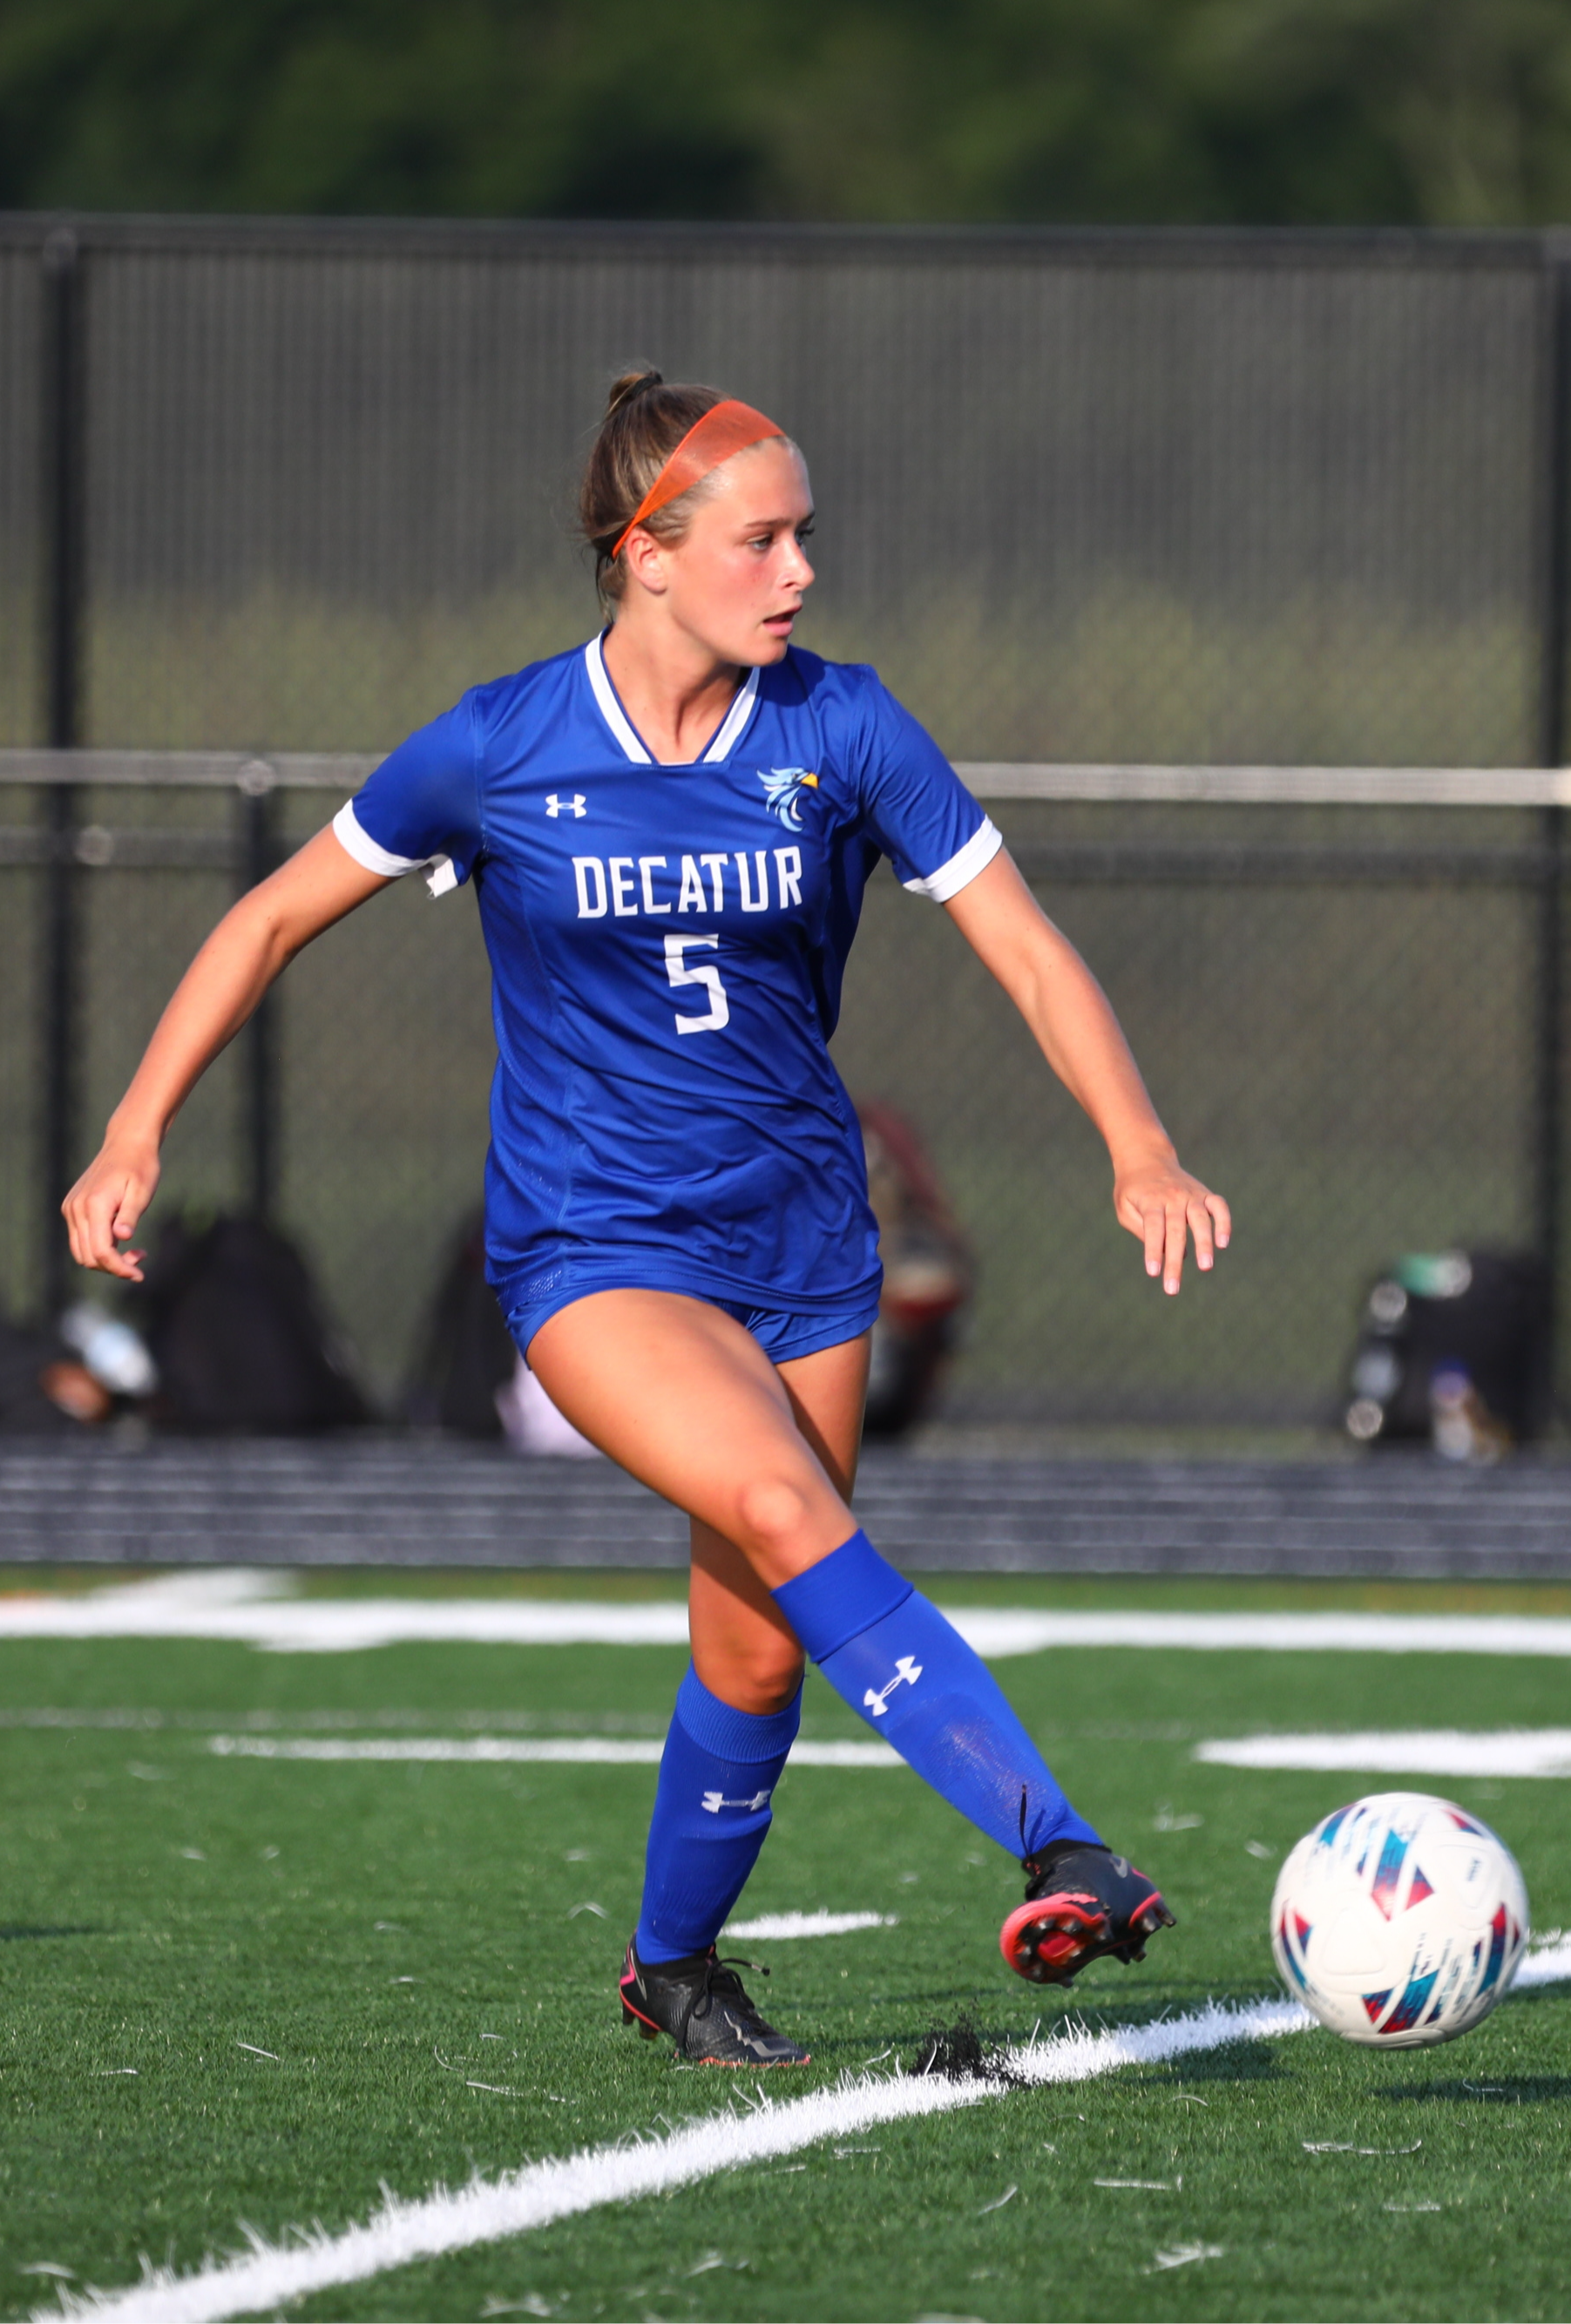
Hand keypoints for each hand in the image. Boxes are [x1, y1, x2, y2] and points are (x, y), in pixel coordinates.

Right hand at [62, 1136, 160, 1280]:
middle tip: (140, 1257)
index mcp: (94, 1205)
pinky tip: (120, 1238)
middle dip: (114, 1266)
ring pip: (81, 1252)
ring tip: (134, 1251)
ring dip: (106, 1259)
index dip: (119, 1268)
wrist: (126, 1144)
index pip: (101, 1251)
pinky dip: (99, 1247)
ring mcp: (71, 1208)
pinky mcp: (72, 1208)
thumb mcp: (142, 1192)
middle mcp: (76, 1209)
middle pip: (88, 1257)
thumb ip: (130, 1215)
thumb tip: (122, 1238)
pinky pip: (81, 1239)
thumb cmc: (140, 1167)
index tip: (139, 1275)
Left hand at [1113, 1150, 1229, 1295]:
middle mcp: (1172, 1197)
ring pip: (1200, 1220)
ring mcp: (1191, 1194)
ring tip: (1205, 1267)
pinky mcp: (1205, 1194)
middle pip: (1175, 1231)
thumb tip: (1164, 1253)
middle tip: (1173, 1288)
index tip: (1154, 1273)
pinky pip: (1219, 1206)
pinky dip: (1223, 1222)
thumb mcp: (1125, 1207)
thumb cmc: (1133, 1190)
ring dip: (1204, 1243)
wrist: (1147, 1158)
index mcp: (1150, 1201)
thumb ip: (1142, 1229)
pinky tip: (1223, 1243)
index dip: (1153, 1250)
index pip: (1153, 1228)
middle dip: (1175, 1260)